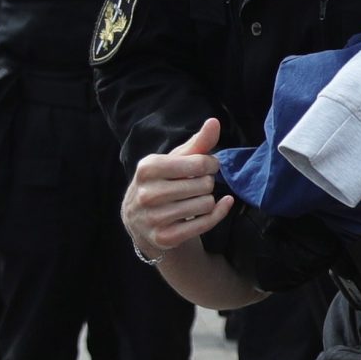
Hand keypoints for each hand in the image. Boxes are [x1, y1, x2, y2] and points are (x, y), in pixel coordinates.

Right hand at [123, 117, 232, 260]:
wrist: (142, 222)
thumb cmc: (164, 183)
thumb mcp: (175, 161)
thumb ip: (197, 143)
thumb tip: (214, 122)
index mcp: (147, 168)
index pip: (199, 163)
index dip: (211, 164)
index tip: (208, 166)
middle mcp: (146, 193)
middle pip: (204, 184)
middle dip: (207, 183)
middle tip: (196, 186)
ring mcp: (153, 218)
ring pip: (206, 204)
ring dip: (208, 200)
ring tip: (194, 199)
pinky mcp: (165, 237)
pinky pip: (206, 224)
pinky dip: (217, 214)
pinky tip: (218, 208)